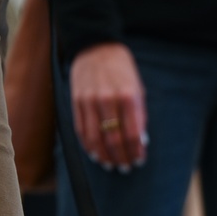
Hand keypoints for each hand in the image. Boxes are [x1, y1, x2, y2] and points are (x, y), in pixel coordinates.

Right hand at [69, 42, 147, 170]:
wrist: (96, 48)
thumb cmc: (122, 72)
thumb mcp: (138, 90)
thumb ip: (139, 116)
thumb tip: (140, 143)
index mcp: (128, 97)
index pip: (132, 134)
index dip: (136, 151)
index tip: (139, 161)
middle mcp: (108, 100)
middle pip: (114, 139)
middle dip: (121, 157)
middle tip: (125, 167)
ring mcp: (89, 101)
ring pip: (95, 139)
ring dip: (104, 156)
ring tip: (111, 165)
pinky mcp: (76, 102)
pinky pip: (81, 130)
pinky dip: (88, 146)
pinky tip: (95, 154)